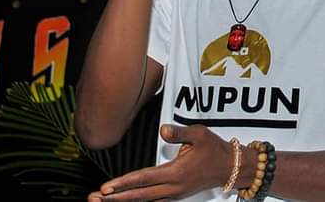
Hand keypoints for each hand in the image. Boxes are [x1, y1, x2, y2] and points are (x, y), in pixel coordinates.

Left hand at [87, 124, 234, 200]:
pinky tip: (124, 200)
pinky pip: (151, 200)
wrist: (230, 167)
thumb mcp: (199, 134)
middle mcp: (172, 187)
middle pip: (138, 196)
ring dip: (123, 201)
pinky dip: (135, 201)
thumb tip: (162, 130)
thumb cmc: (214, 148)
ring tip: (102, 201)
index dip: (123, 184)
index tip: (105, 188)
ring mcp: (174, 193)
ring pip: (143, 200)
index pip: (144, 179)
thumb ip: (179, 133)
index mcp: (176, 173)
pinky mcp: (175, 194)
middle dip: (115, 198)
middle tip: (94, 199)